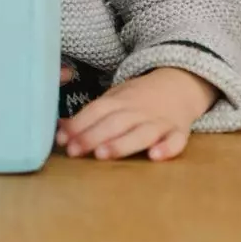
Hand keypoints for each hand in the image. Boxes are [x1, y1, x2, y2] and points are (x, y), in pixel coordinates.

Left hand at [56, 67, 215, 161]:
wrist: (180, 85)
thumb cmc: (139, 99)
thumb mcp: (114, 100)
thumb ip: (89, 116)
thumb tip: (60, 131)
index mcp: (120, 101)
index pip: (97, 111)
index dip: (79, 125)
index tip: (62, 140)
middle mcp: (138, 110)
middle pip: (115, 123)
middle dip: (93, 136)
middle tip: (75, 151)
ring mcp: (160, 121)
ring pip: (141, 133)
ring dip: (122, 143)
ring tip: (103, 154)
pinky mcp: (179, 132)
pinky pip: (176, 140)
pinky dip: (168, 148)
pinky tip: (156, 156)